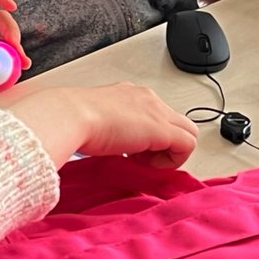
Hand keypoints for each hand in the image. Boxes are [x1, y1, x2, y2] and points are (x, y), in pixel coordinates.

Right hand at [8, 83, 197, 168]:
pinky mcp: (162, 129)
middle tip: (138, 159)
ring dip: (169, 153)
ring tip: (142, 162)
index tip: (129, 151)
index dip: (148, 138)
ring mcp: (157, 111)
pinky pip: (188, 145)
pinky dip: (173, 160)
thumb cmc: (72, 119)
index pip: (155, 115)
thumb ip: (106, 129)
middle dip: (164, 145)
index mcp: (129, 94)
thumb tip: (102, 144)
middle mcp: (147, 98)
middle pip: (176, 123)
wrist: (70, 115)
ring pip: (187, 132)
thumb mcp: (94, 122)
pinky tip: (147, 164)